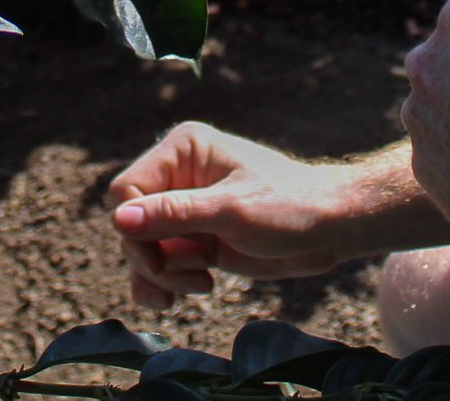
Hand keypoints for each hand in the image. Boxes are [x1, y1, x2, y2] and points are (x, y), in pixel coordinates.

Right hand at [105, 123, 363, 309]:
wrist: (330, 230)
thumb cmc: (290, 207)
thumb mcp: (231, 212)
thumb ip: (175, 215)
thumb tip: (119, 219)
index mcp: (183, 150)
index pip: (127, 190)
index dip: (135, 229)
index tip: (161, 259)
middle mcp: (178, 175)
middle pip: (130, 223)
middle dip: (152, 257)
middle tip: (193, 276)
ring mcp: (185, 209)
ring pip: (140, 247)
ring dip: (159, 275)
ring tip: (199, 285)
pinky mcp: (194, 238)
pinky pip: (158, 263)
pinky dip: (161, 284)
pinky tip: (176, 299)